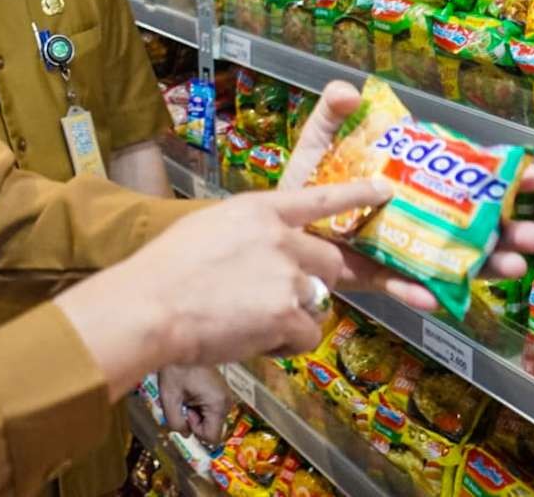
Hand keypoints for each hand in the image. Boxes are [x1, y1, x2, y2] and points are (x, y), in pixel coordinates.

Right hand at [56, 177, 391, 398]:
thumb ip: (245, 236)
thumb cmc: (163, 273)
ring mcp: (287, 275)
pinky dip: (282, 344)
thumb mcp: (205, 230)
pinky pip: (304, 336)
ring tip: (246, 320)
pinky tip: (248, 337)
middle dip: (313, 282)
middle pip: (328, 261)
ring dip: (291, 317)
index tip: (383, 190)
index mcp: (257, 210)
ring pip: (316, 303)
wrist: (150, 305)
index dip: (355, 194)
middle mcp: (280, 237)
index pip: (317, 198)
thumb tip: (261, 257)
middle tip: (279, 299)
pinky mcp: (287, 313)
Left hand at [159, 364, 232, 445]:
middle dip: (194, 420)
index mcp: (218, 404)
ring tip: (186, 394)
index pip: (212, 437)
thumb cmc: (176, 368)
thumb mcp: (170, 398)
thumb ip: (176, 422)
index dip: (195, 430)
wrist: (181, 344)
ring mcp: (225, 396)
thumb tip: (185, 434)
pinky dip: (198, 406)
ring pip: (210, 420)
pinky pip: (210, 410)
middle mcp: (227, 402)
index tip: (186, 413)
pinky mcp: (220, 392)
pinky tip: (191, 391)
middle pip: (211, 428)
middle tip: (184, 401)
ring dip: (195, 413)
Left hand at [280, 81, 533, 311]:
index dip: (507, 177)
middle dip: (512, 231)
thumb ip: (335, 111)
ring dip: (484, 267)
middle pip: (475, 225)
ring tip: (510, 267)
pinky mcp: (371, 274)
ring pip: (452, 261)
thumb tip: (348, 91)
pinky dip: (417, 293)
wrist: (274, 221)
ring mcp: (401, 249)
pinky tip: (433, 296)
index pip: (471, 178)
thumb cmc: (309, 176)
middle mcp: (419, 216)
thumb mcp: (322, 137)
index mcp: (417, 180)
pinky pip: (399, 286)